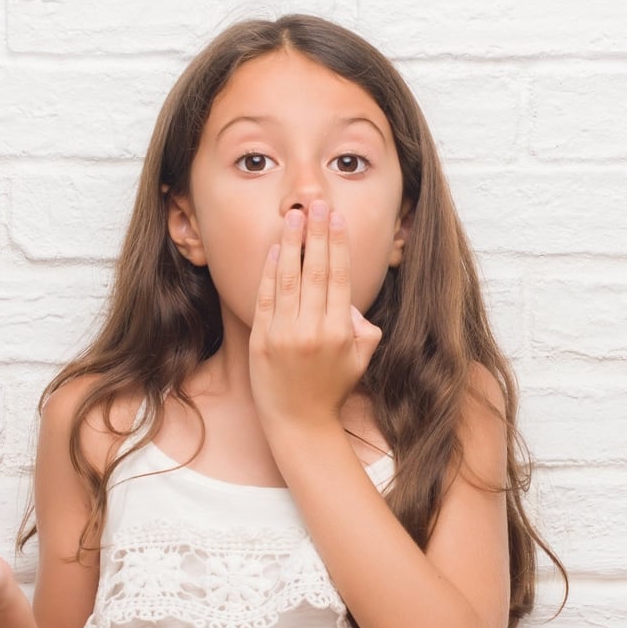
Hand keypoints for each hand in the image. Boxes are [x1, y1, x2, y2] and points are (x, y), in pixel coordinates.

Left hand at [248, 198, 382, 438]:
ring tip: (294, 216)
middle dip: (316, 234)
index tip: (336, 219)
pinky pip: (266, 298)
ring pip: (289, 279)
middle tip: (316, 204)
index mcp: (341, 334)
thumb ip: (364, 329)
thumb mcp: (361, 360)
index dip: (338, 245)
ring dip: (292, 244)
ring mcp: (285, 335)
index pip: (340, 278)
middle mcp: (313, 331)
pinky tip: (276, 250)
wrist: (299, 423)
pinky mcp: (262, 340)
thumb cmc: (332, 389)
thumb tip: (351, 301)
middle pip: (316, 272)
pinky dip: (270, 272)